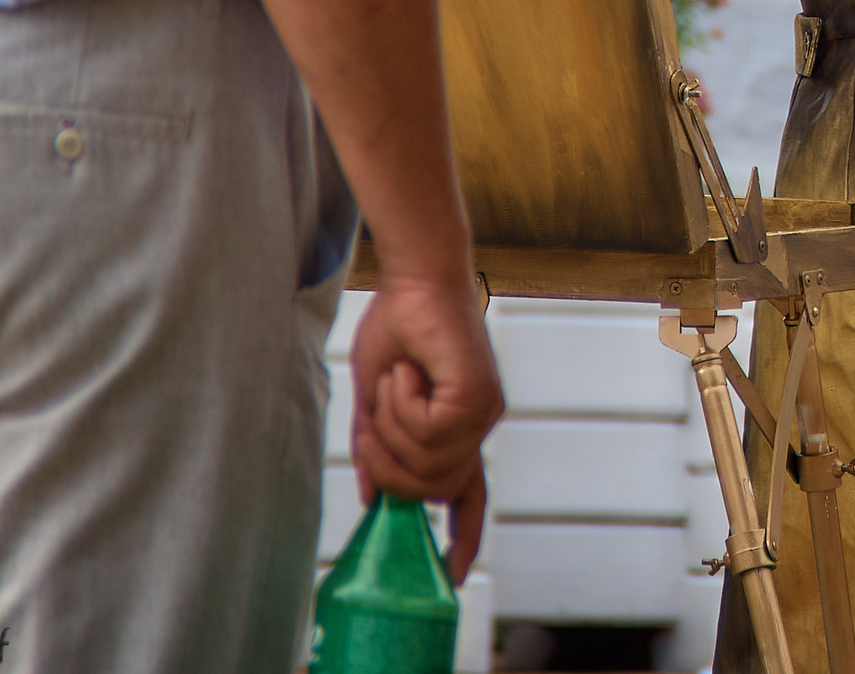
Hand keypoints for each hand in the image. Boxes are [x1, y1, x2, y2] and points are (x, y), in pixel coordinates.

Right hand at [348, 271, 506, 581]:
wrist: (414, 280)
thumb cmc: (399, 331)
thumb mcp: (376, 402)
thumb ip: (376, 447)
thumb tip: (371, 494)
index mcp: (459, 430)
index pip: (470, 496)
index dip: (463, 537)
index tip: (455, 574)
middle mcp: (479, 426)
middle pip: (427, 490)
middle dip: (385, 462)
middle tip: (375, 414)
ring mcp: (482, 413)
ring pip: (424, 464)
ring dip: (391, 425)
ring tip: (397, 382)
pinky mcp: (476, 396)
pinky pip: (426, 431)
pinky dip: (403, 403)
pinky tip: (411, 371)